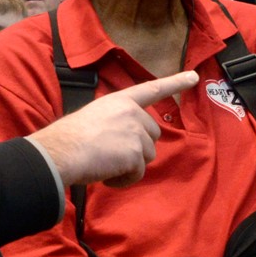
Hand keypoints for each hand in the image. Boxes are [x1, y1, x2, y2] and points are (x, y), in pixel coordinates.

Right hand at [27, 71, 198, 186]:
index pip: (152, 89)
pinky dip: (124, 179)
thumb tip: (122, 139)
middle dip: (137, 148)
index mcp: (121, 101)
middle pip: (152, 135)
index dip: (175, 82)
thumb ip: (116, 121)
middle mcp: (133, 113)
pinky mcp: (136, 154)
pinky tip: (106, 175)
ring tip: (105, 163)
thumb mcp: (95, 117)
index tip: (194, 77)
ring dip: (129, 165)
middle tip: (110, 154)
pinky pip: (138, 173)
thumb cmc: (69, 137)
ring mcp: (136, 132)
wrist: (61, 152)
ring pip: (147, 155)